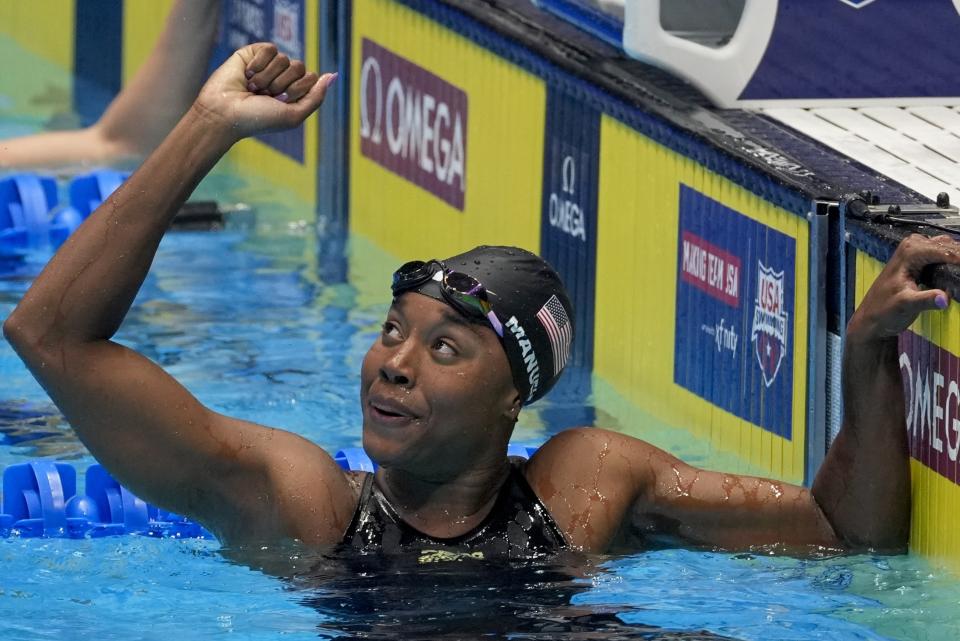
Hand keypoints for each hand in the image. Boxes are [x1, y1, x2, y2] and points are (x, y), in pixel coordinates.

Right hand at [192, 43, 335, 139]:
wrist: (225, 113)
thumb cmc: (258, 119)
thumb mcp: (294, 115)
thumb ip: (316, 97)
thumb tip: (333, 75)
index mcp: (294, 93)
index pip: (311, 78)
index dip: (298, 89)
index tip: (281, 102)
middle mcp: (283, 78)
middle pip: (300, 67)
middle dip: (282, 84)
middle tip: (265, 96)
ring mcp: (269, 66)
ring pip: (284, 59)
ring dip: (268, 77)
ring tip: (253, 88)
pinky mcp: (253, 54)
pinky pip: (270, 49)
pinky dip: (260, 63)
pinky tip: (248, 74)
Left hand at [847, 233, 959, 342]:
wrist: (872, 316)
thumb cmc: (884, 310)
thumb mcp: (905, 305)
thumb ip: (925, 300)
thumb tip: (944, 299)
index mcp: (910, 252)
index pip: (945, 251)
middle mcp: (913, 246)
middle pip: (949, 247)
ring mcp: (917, 251)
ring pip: (949, 249)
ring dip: (958, 260)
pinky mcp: (922, 259)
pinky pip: (944, 255)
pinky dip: (954, 262)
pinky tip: (957, 271)